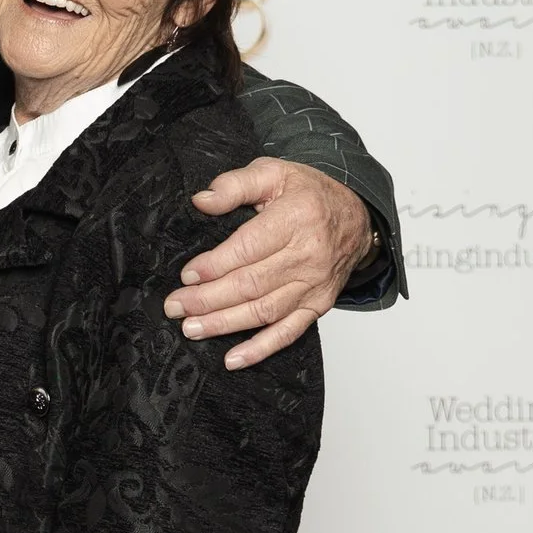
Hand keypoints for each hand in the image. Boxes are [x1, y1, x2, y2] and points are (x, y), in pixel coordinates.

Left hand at [165, 157, 373, 369]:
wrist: (357, 216)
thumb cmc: (310, 194)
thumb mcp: (273, 173)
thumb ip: (235, 184)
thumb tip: (201, 200)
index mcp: (296, 219)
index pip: (248, 248)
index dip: (214, 265)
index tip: (187, 275)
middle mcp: (308, 255)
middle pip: (251, 284)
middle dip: (208, 299)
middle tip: (176, 307)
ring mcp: (315, 284)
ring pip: (264, 311)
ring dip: (224, 324)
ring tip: (191, 329)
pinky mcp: (318, 305)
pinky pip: (289, 332)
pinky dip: (260, 349)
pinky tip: (233, 359)